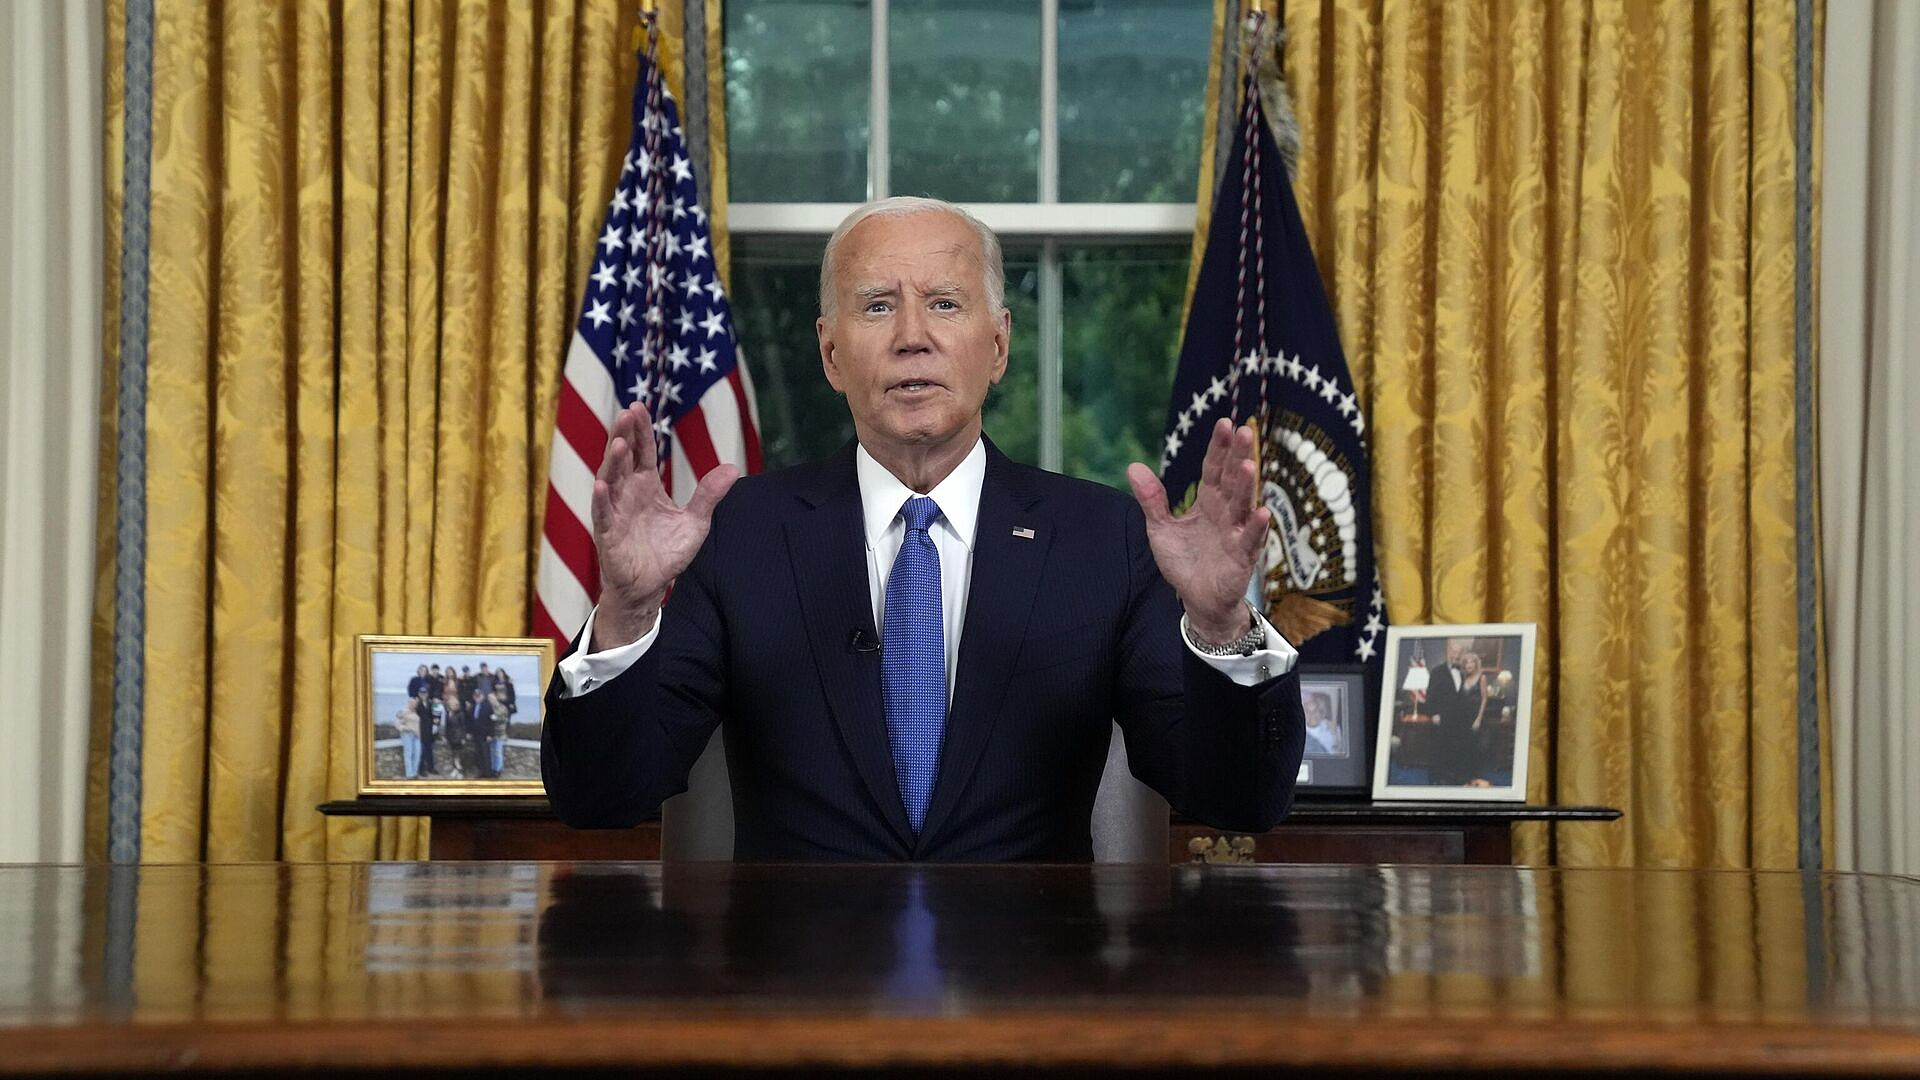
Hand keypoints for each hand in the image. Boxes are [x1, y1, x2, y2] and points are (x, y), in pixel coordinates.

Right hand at [589, 401, 738, 649]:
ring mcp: (615, 511)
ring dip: (613, 462)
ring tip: (619, 444)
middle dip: (624, 435)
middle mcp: (627, 492)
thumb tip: (733, 468)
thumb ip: (710, 495)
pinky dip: (601, 499)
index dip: (641, 430)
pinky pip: (602, 513)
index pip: (643, 451)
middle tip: (627, 413)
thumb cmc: (667, 552)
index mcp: (646, 485)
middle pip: (623, 458)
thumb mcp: (696, 522)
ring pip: (610, 480)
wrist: (651, 586)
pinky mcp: (608, 533)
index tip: (639, 407)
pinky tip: (601, 484)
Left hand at [1125, 419, 1269, 644]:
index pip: (1214, 468)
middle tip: (1244, 431)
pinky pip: (1250, 539)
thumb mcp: (1160, 529)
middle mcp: (1226, 512)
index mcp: (1208, 501)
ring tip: (1249, 465)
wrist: (1196, 599)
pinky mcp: (1242, 557)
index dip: (1219, 447)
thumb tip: (1133, 466)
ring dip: (1246, 486)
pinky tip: (1261, 512)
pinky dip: (1256, 527)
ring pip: (1243, 504)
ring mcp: (1236, 533)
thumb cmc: (1184, 561)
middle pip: (1232, 479)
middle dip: (1238, 456)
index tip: (1224, 423)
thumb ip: (1151, 500)